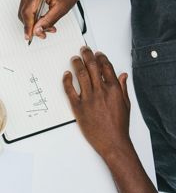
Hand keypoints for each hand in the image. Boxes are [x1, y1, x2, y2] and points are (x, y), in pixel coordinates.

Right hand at [18, 0, 89, 40]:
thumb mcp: (61, 8)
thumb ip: (48, 21)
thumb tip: (37, 30)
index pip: (27, 11)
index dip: (28, 26)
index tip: (29, 36)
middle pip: (24, 12)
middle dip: (32, 25)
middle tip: (42, 32)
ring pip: (24, 10)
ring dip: (33, 20)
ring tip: (45, 25)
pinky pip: (25, 6)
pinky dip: (33, 14)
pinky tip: (41, 18)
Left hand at [62, 47, 134, 162]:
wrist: (112, 142)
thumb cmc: (119, 125)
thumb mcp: (125, 104)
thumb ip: (122, 88)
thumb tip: (122, 75)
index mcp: (114, 90)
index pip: (106, 67)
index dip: (101, 57)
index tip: (97, 53)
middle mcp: (101, 91)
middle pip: (92, 67)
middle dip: (87, 55)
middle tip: (84, 50)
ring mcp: (88, 98)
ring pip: (81, 75)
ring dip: (77, 63)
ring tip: (74, 58)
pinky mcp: (78, 107)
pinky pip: (69, 90)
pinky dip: (67, 80)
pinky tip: (66, 74)